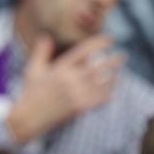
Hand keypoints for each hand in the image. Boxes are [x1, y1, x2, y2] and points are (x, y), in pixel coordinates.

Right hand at [8, 35, 122, 143]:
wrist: (30, 117)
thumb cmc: (31, 92)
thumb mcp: (33, 69)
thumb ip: (41, 51)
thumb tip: (47, 36)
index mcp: (61, 67)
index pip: (84, 51)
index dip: (98, 43)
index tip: (109, 40)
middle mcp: (70, 80)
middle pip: (98, 67)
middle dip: (113, 60)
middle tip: (123, 55)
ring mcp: (76, 94)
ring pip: (101, 83)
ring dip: (113, 76)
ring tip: (121, 71)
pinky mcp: (79, 108)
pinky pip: (99, 99)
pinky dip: (108, 93)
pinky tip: (114, 89)